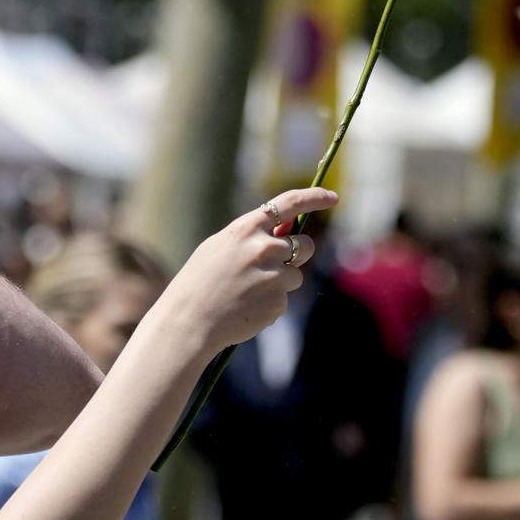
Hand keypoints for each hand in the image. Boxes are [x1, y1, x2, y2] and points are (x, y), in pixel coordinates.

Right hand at [166, 188, 337, 349]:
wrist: (187, 322)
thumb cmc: (199, 282)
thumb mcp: (220, 248)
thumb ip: (253, 237)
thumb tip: (287, 231)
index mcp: (246, 229)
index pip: (290, 203)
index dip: (315, 197)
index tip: (332, 198)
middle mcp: (264, 249)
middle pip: (304, 245)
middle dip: (298, 253)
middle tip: (277, 265)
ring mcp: (273, 277)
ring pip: (296, 277)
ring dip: (281, 283)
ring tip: (248, 293)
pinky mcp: (277, 303)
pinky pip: (283, 300)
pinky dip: (269, 304)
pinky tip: (245, 308)